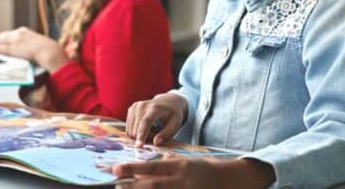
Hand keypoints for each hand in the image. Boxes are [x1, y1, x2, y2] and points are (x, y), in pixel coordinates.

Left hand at [0, 27, 68, 72]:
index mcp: (24, 32)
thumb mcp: (36, 47)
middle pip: (1, 36)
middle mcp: (18, 33)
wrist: (51, 52)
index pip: (8, 35)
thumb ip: (27, 49)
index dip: (0, 39)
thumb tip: (22, 55)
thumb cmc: (47, 52)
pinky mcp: (13, 47)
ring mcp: (15, 39)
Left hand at [112, 157, 275, 188]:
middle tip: (116, 183)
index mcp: (180, 166)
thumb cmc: (204, 168)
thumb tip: (148, 162)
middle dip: (132, 185)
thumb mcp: (187, 160)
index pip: (152, 167)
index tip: (116, 168)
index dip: (133, 168)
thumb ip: (168, 161)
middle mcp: (181, 180)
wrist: (228, 180)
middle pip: (152, 184)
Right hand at [126, 93, 187, 146]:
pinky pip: (129, 128)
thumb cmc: (173, 114)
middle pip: (137, 128)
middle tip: (157, 133)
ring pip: (131, 130)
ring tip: (153, 129)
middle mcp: (142, 105)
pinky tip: (146, 126)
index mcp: (155, 108)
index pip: (146, 122)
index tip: (139, 146)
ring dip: (141, 135)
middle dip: (145, 137)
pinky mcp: (131, 109)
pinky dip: (137, 131)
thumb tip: (155, 143)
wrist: (169, 101)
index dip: (142, 135)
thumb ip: (166, 134)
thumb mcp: (175, 124)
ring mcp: (135, 106)